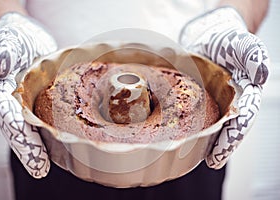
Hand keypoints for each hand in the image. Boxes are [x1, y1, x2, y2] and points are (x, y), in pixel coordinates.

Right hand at [0, 12, 56, 177]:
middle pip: (27, 131)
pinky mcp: (50, 95)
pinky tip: (78, 133)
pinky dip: (65, 123)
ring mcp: (35, 101)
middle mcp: (20, 103)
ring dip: (51, 142)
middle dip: (35, 151)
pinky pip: (57, 112)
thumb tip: (4, 74)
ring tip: (64, 159)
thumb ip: (3, 60)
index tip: (36, 165)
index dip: (25, 145)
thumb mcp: (6, 48)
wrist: (26, 33)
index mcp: (6, 96)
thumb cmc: (12, 39)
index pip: (13, 125)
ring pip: (42, 125)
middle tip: (42, 169)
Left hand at [179, 7, 269, 168]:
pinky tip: (177, 134)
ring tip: (192, 156)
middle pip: (225, 127)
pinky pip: (189, 113)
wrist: (207, 35)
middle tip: (211, 162)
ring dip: (203, 140)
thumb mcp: (242, 44)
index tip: (220, 154)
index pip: (240, 120)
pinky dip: (185, 124)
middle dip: (219, 145)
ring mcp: (210, 101)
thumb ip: (253, 56)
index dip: (232, 138)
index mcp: (242, 95)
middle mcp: (227, 101)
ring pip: (209, 124)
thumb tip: (261, 75)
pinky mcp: (193, 97)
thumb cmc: (227, 40)